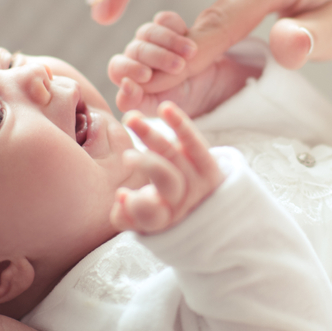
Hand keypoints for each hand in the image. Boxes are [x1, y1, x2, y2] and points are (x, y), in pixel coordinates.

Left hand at [108, 10, 258, 115]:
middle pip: (133, 49)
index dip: (127, 69)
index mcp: (133, 81)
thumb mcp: (168, 108)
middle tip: (179, 65)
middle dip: (155, 57)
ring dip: (167, 41)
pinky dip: (173, 26)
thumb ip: (143, 102)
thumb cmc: (192, 104)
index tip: (145, 75)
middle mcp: (140, 61)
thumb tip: (123, 88)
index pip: (117, 68)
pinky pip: (163, 20)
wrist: (225, 89)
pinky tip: (189, 34)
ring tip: (192, 52)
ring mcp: (154, 43)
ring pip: (147, 33)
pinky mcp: (172, 29)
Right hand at [111, 102, 222, 233]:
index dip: (136, 208)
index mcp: (162, 221)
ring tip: (131, 119)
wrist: (203, 210)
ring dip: (152, 135)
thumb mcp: (138, 221)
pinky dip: (180, 124)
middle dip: (148, 166)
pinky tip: (166, 109)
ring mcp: (199, 183)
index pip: (150, 217)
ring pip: (174, 155)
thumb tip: (121, 195)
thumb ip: (124, 214)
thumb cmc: (158, 212)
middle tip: (127, 157)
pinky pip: (196, 143)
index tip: (122, 194)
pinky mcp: (210, 166)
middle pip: (167, 181)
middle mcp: (183, 203)